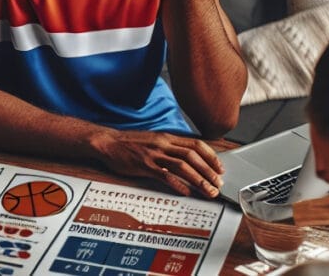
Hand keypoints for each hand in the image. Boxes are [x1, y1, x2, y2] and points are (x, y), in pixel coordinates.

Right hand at [95, 130, 223, 197]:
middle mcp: (163, 143)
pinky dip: (178, 184)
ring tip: (208, 191)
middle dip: (209, 171)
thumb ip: (169, 147)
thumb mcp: (153, 140)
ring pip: (183, 165)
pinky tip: (186, 192)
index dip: (211, 157)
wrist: (107, 142)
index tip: (220, 168)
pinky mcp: (144, 164)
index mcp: (167, 137)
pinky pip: (165, 174)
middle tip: (218, 184)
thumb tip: (187, 159)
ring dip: (199, 179)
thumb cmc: (129, 144)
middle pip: (193, 155)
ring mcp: (154, 154)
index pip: (196, 144)